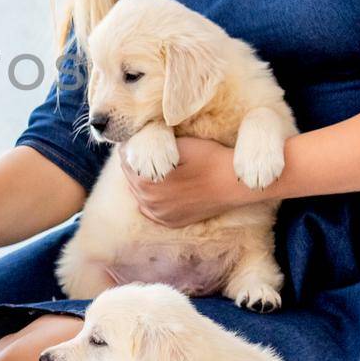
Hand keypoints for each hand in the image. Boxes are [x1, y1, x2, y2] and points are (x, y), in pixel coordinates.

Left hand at [121, 136, 253, 227]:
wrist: (234, 182)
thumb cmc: (208, 158)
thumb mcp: (177, 144)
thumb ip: (151, 146)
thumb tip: (132, 141)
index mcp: (145, 182)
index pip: (125, 159)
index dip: (132, 146)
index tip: (140, 138)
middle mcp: (148, 203)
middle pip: (131, 177)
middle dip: (137, 163)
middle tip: (148, 150)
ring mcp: (160, 215)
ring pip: (140, 193)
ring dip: (144, 180)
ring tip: (158, 167)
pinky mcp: (172, 222)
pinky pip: (152, 209)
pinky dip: (154, 197)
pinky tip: (163, 187)